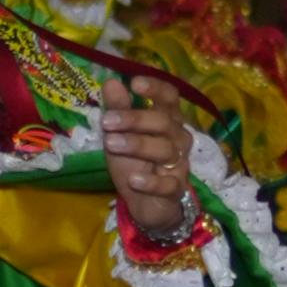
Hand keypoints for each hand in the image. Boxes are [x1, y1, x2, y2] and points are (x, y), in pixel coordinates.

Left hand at [90, 71, 195, 237]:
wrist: (146, 206)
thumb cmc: (135, 164)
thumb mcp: (120, 135)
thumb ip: (118, 109)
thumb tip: (112, 81)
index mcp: (167, 120)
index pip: (170, 98)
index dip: (156, 89)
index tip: (135, 83)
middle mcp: (178, 138)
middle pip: (164, 122)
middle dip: (135, 119)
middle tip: (107, 122)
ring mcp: (179, 165)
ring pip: (166, 150)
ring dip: (137, 145)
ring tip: (111, 144)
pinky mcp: (176, 190)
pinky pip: (169, 184)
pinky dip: (151, 182)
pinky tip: (133, 180)